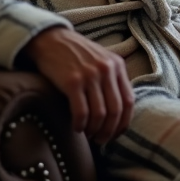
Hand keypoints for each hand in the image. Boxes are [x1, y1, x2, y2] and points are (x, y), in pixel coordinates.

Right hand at [20, 27, 133, 143]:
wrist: (50, 40)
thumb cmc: (76, 54)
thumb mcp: (101, 59)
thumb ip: (113, 78)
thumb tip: (119, 111)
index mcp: (117, 65)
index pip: (129, 101)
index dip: (123, 122)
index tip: (116, 134)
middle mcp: (106, 69)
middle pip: (115, 111)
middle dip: (109, 131)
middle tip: (101, 140)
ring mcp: (90, 75)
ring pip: (99, 114)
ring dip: (94, 130)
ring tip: (88, 134)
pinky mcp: (72, 81)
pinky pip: (81, 112)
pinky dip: (80, 125)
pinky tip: (76, 127)